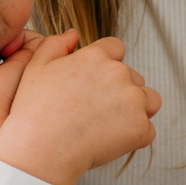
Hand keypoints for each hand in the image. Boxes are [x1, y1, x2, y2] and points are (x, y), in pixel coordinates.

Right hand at [0, 31, 161, 184]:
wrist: (41, 150)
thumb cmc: (35, 112)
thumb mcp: (36, 67)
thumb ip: (55, 44)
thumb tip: (72, 34)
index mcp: (97, 56)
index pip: (116, 48)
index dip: (107, 63)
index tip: (97, 81)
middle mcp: (119, 73)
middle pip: (134, 77)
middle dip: (121, 90)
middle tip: (97, 109)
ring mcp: (133, 100)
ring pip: (150, 100)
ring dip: (137, 109)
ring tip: (112, 123)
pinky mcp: (140, 127)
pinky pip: (148, 130)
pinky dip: (135, 137)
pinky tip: (112, 141)